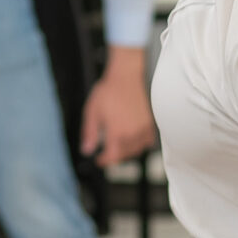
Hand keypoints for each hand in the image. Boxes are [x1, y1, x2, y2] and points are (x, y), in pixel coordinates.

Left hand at [80, 48, 154, 167]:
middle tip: (106, 154)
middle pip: (124, 155)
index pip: (112, 157)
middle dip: (114, 157)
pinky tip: (132, 139)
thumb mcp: (92, 112)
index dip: (104, 161)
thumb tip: (87, 150)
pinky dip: (140, 144)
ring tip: (118, 147)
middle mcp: (133, 134)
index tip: (99, 160)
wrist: (127, 76)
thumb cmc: (110, 91)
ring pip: (137, 150)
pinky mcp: (151, 123)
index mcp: (117, 133)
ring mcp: (144, 129)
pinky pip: (147, 141)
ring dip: (127, 152)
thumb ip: (90, 133)